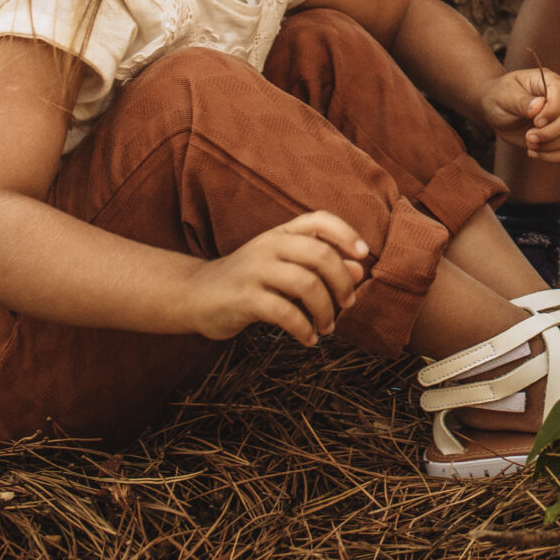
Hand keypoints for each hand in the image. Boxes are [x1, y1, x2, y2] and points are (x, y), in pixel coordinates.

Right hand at [183, 212, 368, 345]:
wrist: (195, 294)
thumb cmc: (249, 279)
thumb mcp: (283, 265)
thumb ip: (318, 264)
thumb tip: (357, 270)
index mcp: (280, 232)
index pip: (319, 219)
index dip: (346, 234)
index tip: (364, 256)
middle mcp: (268, 245)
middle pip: (320, 255)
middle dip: (342, 283)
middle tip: (347, 304)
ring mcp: (255, 270)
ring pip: (306, 285)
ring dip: (325, 311)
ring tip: (327, 327)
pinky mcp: (244, 298)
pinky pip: (285, 313)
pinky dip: (303, 329)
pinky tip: (308, 339)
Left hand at [481, 66, 559, 164]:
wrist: (496, 111)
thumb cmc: (499, 97)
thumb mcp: (504, 96)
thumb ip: (521, 101)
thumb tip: (539, 106)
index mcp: (549, 81)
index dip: (552, 109)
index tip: (535, 122)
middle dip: (551, 132)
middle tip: (528, 137)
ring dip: (553, 145)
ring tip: (529, 145)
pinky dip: (553, 156)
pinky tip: (533, 152)